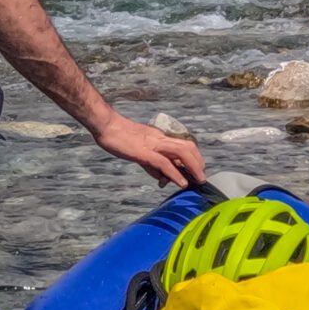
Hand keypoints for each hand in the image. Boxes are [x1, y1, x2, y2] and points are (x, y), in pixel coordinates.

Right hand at [91, 114, 206, 187]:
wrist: (106, 126)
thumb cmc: (119, 138)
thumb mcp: (139, 152)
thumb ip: (152, 165)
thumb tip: (162, 178)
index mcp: (159, 138)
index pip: (183, 145)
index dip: (194, 157)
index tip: (198, 171)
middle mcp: (160, 139)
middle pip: (188, 147)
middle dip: (199, 162)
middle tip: (202, 177)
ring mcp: (153, 145)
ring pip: (181, 152)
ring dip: (194, 167)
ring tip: (199, 180)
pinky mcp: (144, 152)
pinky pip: (164, 163)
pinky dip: (176, 173)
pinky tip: (182, 182)